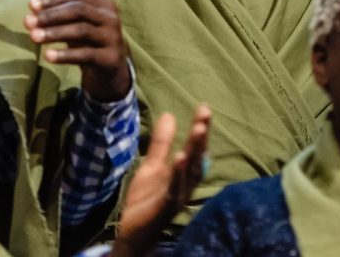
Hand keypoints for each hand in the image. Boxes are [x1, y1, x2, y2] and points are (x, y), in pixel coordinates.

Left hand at [27, 0, 130, 101]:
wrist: (108, 70)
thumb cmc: (87, 36)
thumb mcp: (74, 14)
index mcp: (102, 3)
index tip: (30, 5)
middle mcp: (111, 17)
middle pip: (78, 11)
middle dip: (51, 16)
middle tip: (26, 22)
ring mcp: (112, 38)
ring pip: (81, 31)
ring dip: (54, 34)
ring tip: (33, 38)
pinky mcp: (109, 58)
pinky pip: (86, 54)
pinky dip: (65, 55)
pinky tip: (47, 56)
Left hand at [113, 105, 212, 256]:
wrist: (134, 232)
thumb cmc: (146, 200)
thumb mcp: (152, 166)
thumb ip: (162, 143)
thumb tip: (170, 115)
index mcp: (184, 173)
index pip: (196, 148)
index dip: (201, 129)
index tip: (204, 107)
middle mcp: (186, 184)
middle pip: (197, 157)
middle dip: (201, 136)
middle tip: (205, 113)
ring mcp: (179, 195)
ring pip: (190, 170)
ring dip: (195, 150)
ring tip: (199, 128)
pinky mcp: (167, 206)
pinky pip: (175, 188)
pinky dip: (178, 172)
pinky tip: (180, 157)